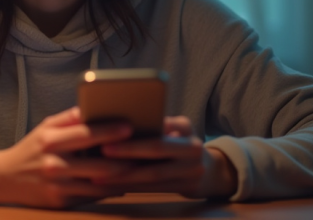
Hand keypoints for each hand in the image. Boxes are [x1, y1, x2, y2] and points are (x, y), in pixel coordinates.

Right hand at [0, 107, 134, 208]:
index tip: (130, 126)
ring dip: (123, 177)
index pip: (85, 133)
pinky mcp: (60, 203)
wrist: (3, 179)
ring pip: (99, 184)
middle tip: (146, 150)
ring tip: (141, 167)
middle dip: (124, 158)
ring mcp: (57, 186)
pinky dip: (110, 190)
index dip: (109, 130)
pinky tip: (124, 183)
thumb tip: (95, 106)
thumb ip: (69, 118)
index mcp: (50, 140)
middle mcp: (53, 164)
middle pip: (97, 163)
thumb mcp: (45, 127)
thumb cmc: (30, 148)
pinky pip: (92, 196)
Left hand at [94, 116, 237, 198]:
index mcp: (186, 126)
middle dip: (127, 151)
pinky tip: (114, 187)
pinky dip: (132, 188)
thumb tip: (117, 123)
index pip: (159, 125)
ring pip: (153, 175)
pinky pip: (154, 189)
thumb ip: (155, 126)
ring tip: (100, 175)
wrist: (211, 171)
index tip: (111, 132)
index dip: (137, 130)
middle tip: (103, 151)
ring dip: (125, 176)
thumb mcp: (174, 129)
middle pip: (156, 149)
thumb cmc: (179, 144)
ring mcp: (193, 169)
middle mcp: (193, 147)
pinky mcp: (188, 187)